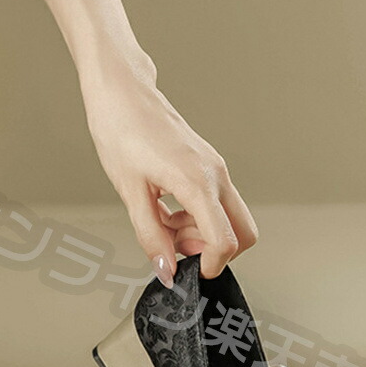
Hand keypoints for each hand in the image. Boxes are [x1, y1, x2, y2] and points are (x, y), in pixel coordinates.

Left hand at [81, 58, 257, 285]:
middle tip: (178, 249)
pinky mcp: (208, 167)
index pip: (226, 240)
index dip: (210, 265)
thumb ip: (151, 237)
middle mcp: (216, 175)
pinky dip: (196, 219)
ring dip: (202, 235)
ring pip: (229, 220)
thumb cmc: (121, 132)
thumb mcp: (131, 194)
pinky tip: (166, 213)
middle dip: (214, 251)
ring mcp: (215, 169)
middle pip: (244, 232)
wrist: (121, 95)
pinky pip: (216, 204)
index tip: (188, 272)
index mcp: (198, 182)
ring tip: (163, 227)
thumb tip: (166, 270)